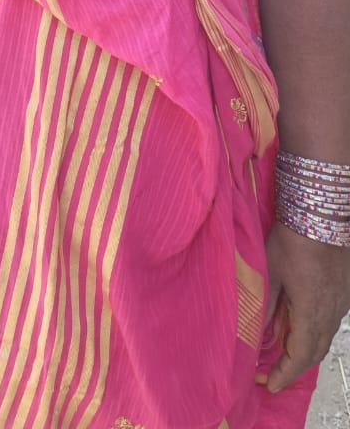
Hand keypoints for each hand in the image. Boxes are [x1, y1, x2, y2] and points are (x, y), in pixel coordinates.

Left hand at [265, 220, 349, 392]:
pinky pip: (332, 320)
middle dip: (295, 365)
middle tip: (275, 372)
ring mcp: (342, 301)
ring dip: (307, 348)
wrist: (324, 211)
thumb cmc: (296, 236)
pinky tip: (303, 323)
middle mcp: (332, 311)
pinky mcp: (346, 290)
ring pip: (326, 336)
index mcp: (312, 311)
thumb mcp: (271, 270)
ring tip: (285, 350)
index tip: (271, 385)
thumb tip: (254, 330)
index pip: (300, 355)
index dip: (285, 374)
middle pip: (315, 351)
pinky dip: (317, 330)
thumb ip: (264, 304)